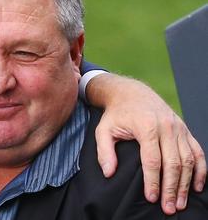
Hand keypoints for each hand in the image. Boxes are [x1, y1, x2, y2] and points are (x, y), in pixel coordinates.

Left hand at [87, 73, 205, 214]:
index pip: (152, 160)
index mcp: (146, 127)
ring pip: (188, 160)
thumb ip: (104, 152)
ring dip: (186, 183)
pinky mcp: (185, 129)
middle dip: (171, 188)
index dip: (153, 181)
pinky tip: (197, 186)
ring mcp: (178, 128)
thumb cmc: (116, 114)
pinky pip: (197, 151)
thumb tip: (109, 172)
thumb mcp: (103, 130)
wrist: (131, 93)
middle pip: (173, 163)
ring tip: (180, 202)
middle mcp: (166, 127)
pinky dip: (200, 170)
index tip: (152, 198)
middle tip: (169, 207)